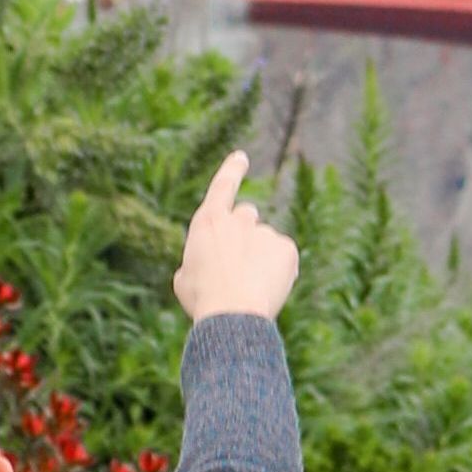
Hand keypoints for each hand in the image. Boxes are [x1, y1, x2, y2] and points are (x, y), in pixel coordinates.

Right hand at [173, 151, 298, 321]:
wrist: (233, 314)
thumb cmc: (203, 299)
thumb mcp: (185, 279)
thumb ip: (196, 261)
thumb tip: (204, 264)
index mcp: (209, 221)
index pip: (222, 185)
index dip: (231, 170)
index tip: (241, 157)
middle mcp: (239, 219)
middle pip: (246, 214)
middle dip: (244, 231)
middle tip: (239, 261)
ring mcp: (265, 231)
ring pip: (264, 241)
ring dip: (259, 256)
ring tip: (249, 286)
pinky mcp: (287, 248)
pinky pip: (283, 256)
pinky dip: (278, 269)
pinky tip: (266, 288)